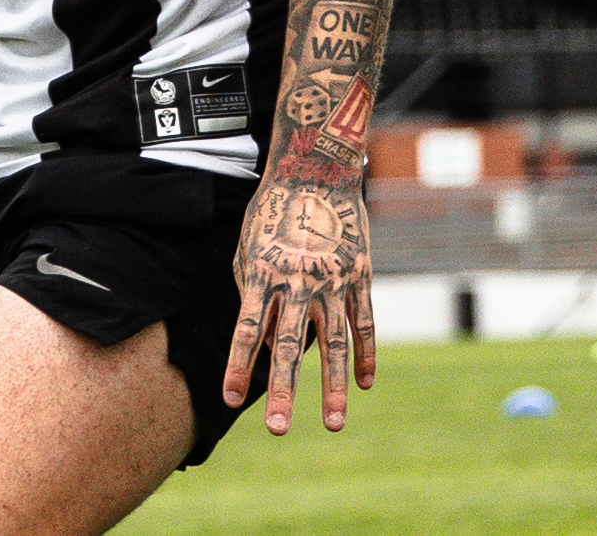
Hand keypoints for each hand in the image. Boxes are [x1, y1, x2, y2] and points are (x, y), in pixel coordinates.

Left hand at [223, 167, 375, 433]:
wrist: (316, 167)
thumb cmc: (271, 212)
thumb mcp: (248, 246)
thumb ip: (251, 293)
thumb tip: (260, 344)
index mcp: (263, 272)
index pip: (247, 330)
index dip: (238, 366)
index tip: (230, 400)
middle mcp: (298, 280)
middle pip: (288, 345)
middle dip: (283, 390)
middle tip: (278, 430)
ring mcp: (333, 278)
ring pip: (333, 342)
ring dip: (333, 386)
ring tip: (333, 423)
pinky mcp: (360, 273)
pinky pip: (364, 322)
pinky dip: (366, 354)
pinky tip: (363, 383)